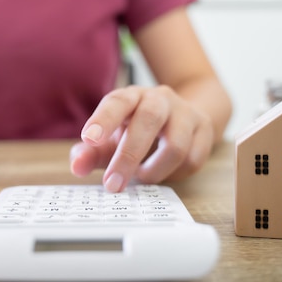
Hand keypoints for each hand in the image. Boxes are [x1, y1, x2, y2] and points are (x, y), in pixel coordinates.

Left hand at [70, 85, 213, 191]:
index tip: (89, 139)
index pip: (117, 102)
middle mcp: (160, 99)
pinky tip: (164, 172)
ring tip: (142, 177)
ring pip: (175, 145)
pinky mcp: (204, 130)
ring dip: (155, 170)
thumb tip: (77, 166)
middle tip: (112, 184)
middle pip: (148, 120)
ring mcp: (185, 113)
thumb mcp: (111, 139)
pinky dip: (174, 174)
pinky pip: (192, 159)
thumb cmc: (137, 130)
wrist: (182, 117)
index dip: (103, 119)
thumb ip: (91, 153)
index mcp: (132, 97)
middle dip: (129, 156)